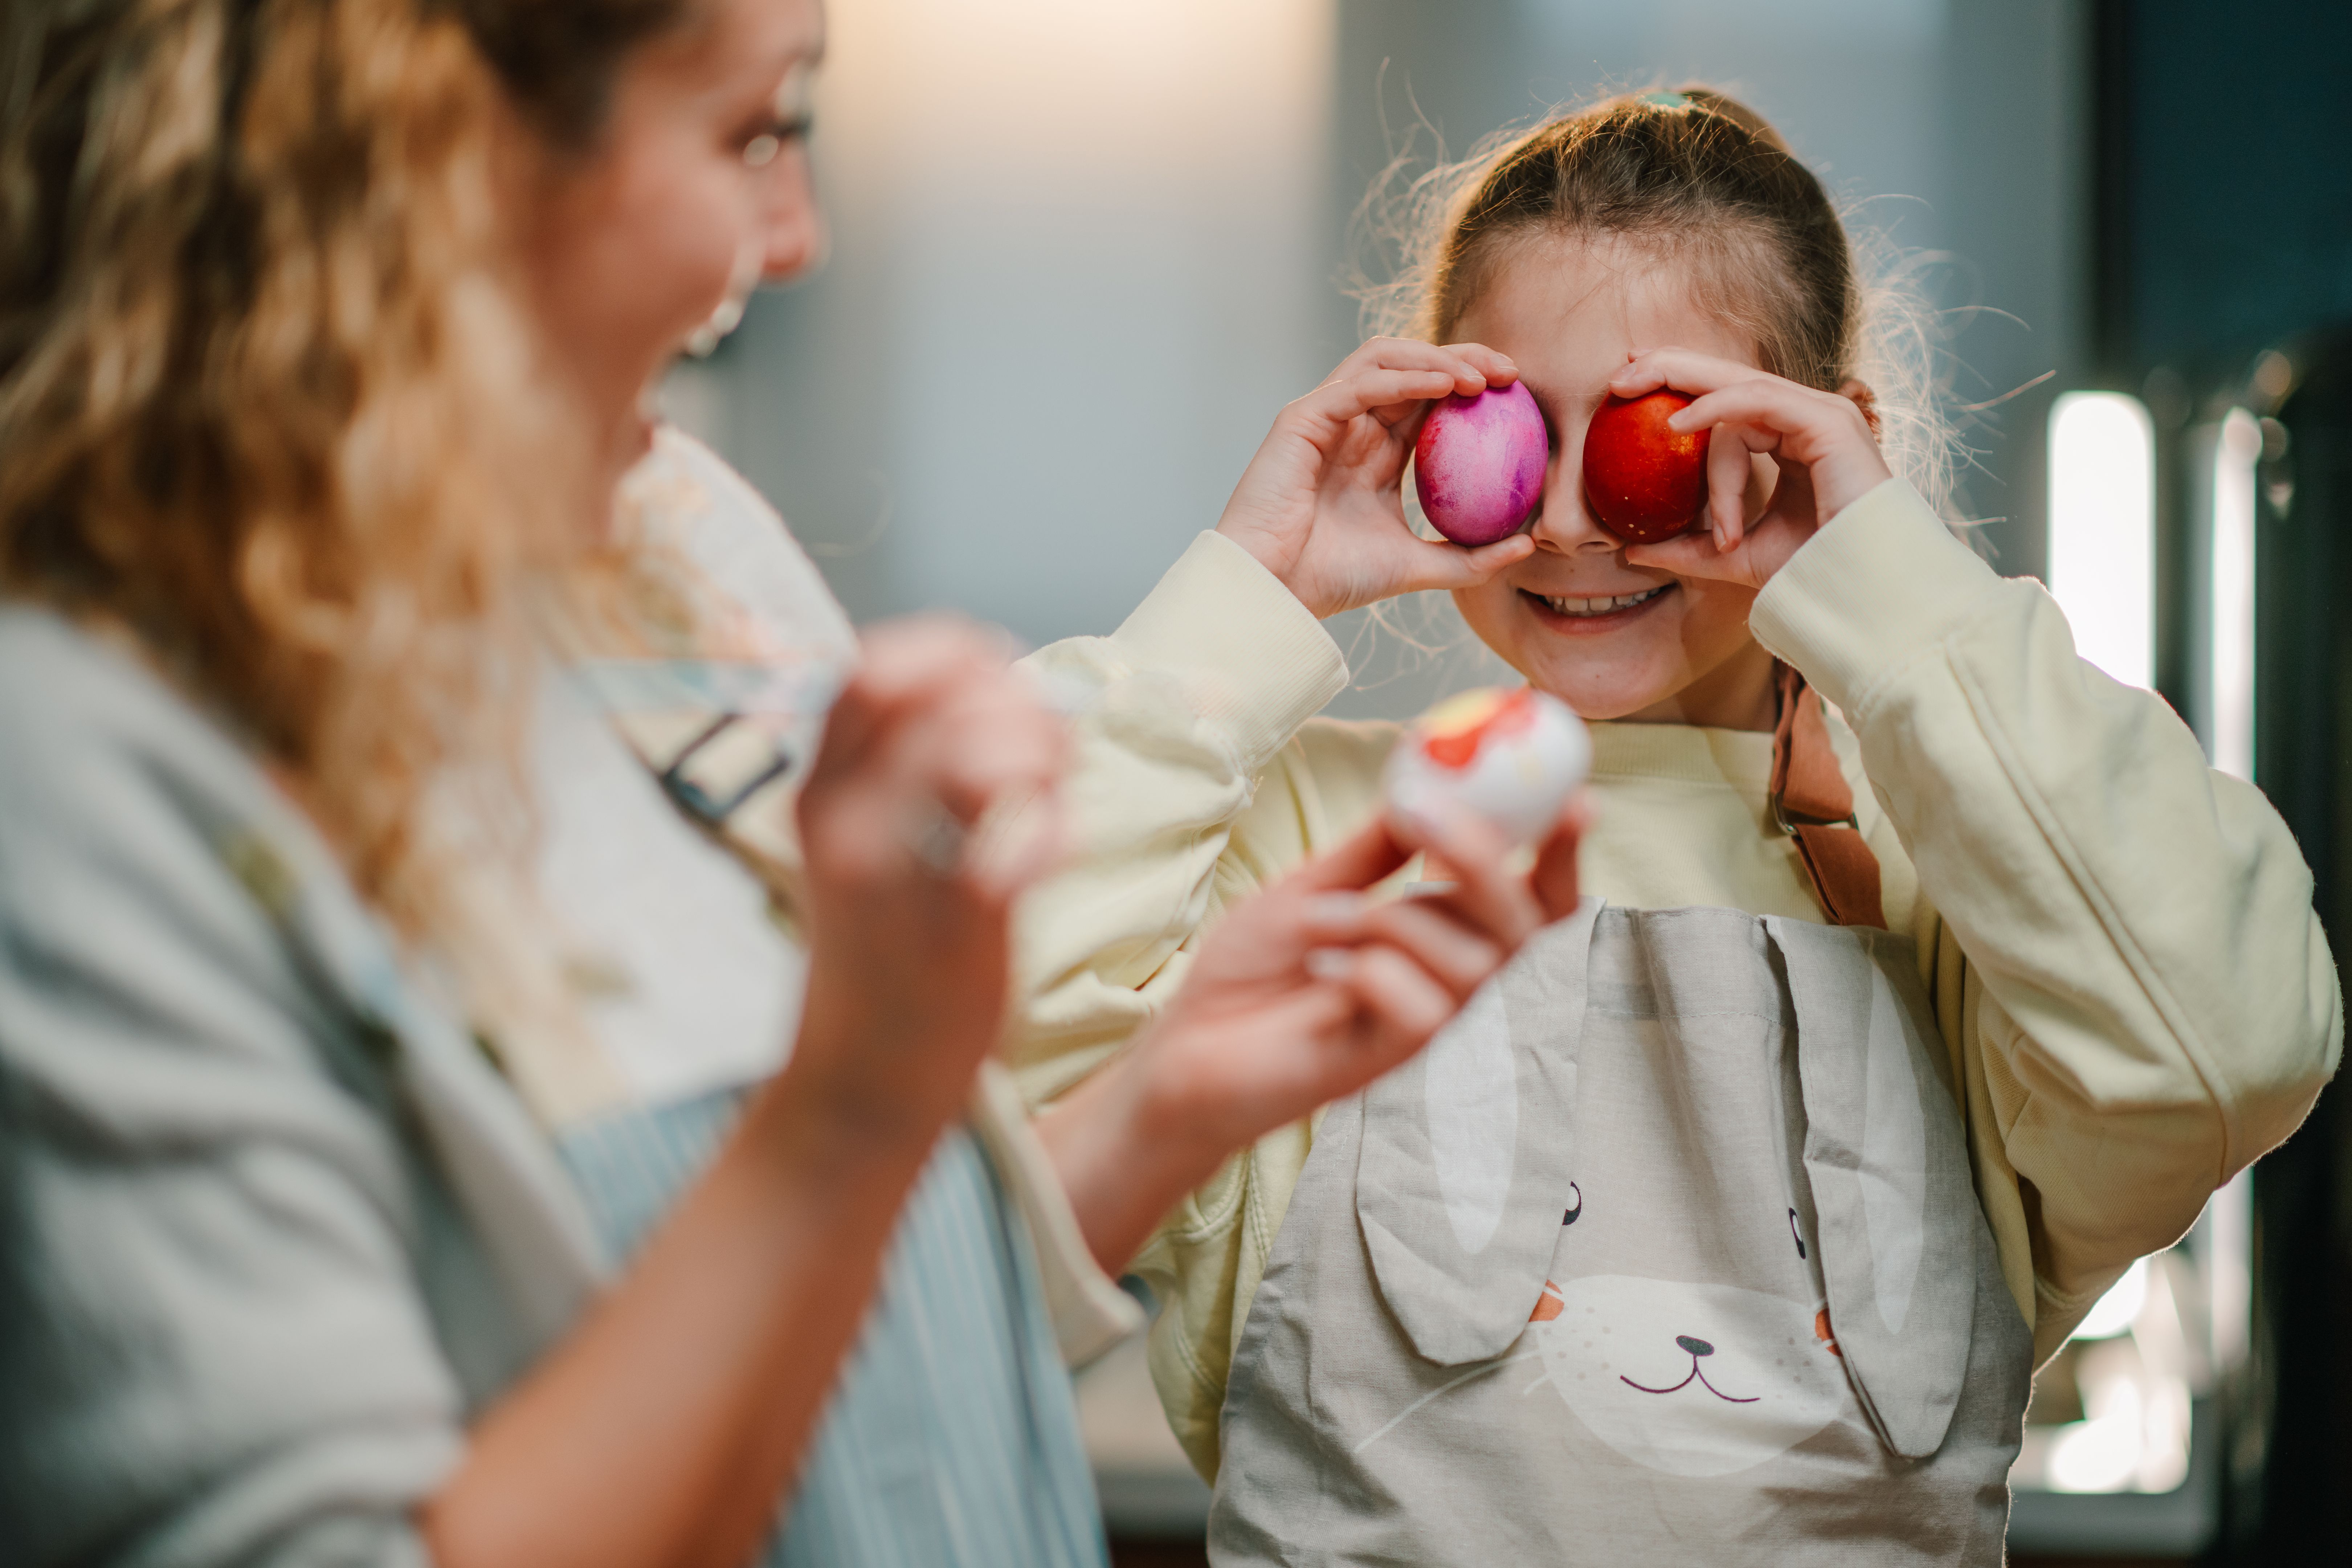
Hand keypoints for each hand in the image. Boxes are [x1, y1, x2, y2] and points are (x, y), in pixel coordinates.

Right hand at [788, 618, 1067, 1145]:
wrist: (861, 1084)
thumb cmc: (886, 956)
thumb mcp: (868, 841)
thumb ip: (911, 765)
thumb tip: (997, 688)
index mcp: (819, 788)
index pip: (874, 665)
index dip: (953, 654)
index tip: (999, 687)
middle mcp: (843, 818)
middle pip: (937, 694)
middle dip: (1015, 703)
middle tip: (1047, 753)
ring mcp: (892, 874)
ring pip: (975, 756)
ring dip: (1037, 759)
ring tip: (1050, 798)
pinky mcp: (949, 929)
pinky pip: (1011, 848)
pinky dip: (1048, 834)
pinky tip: (1050, 855)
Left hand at [1040, 794, 1586, 1268]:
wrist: (1182, 1047)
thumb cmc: (1250, 974)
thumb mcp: (1312, 888)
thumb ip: (1373, 849)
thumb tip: (1425, 784)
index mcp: (1436, 937)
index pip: (1530, 900)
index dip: (1562, 855)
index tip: (1576, 800)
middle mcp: (1443, 982)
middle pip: (1522, 927)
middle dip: (1486, 864)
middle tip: (1429, 824)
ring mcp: (1419, 1025)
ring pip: (1473, 965)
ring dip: (1394, 920)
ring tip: (1325, 925)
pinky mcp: (1387, 1061)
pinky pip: (1424, 1011)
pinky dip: (1372, 973)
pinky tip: (1323, 975)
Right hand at [1215, 338, 1537, 617]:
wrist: (1275, 592)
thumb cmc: (1332, 580)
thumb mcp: (1418, 566)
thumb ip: (1470, 557)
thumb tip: (1529, 544)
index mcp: (1377, 452)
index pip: (1430, 398)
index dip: (1473, 384)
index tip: (1518, 394)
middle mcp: (1353, 426)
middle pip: (1413, 366)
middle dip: (1464, 358)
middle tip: (1511, 373)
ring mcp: (1325, 417)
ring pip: (1384, 359)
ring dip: (1436, 358)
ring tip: (1479, 376)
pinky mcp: (1301, 419)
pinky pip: (1358, 383)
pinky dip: (1404, 377)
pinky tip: (1443, 385)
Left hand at [1606, 348, 1892, 589]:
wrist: (1859, 589)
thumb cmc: (1810, 571)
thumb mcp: (1734, 556)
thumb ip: (1686, 548)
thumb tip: (1632, 551)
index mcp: (1791, 440)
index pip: (1730, 403)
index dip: (1682, 395)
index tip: (1632, 401)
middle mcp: (1806, 420)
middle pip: (1730, 379)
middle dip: (1671, 369)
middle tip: (1619, 374)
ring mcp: (1820, 416)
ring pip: (1738, 390)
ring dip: (1682, 393)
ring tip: (1629, 390)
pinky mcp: (1825, 423)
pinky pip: (1757, 402)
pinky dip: (1713, 410)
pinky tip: (1676, 426)